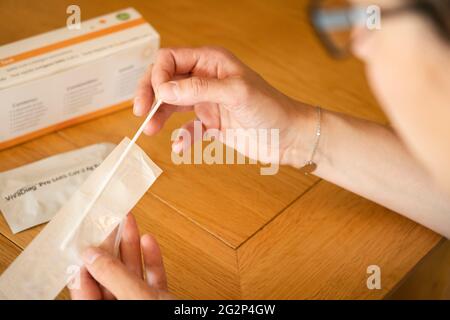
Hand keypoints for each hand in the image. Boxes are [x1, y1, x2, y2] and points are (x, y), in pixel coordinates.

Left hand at [69, 214, 172, 299]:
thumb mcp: (136, 297)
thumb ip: (114, 275)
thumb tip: (92, 254)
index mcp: (103, 309)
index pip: (83, 282)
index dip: (85, 257)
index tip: (88, 233)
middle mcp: (119, 305)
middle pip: (108, 273)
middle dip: (111, 245)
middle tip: (111, 221)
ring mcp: (138, 301)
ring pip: (130, 272)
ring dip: (131, 246)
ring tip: (129, 222)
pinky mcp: (157, 299)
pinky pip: (151, 276)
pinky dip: (151, 259)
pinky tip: (149, 242)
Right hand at [134, 47, 315, 166]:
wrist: (288, 137)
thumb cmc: (271, 109)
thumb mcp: (236, 93)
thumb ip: (199, 88)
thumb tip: (163, 89)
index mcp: (211, 62)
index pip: (170, 59)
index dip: (157, 75)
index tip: (155, 96)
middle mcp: (206, 79)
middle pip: (165, 81)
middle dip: (150, 94)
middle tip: (140, 112)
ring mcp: (207, 101)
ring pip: (171, 104)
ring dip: (159, 116)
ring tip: (150, 130)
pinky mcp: (210, 123)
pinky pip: (187, 128)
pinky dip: (180, 137)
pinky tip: (180, 146)